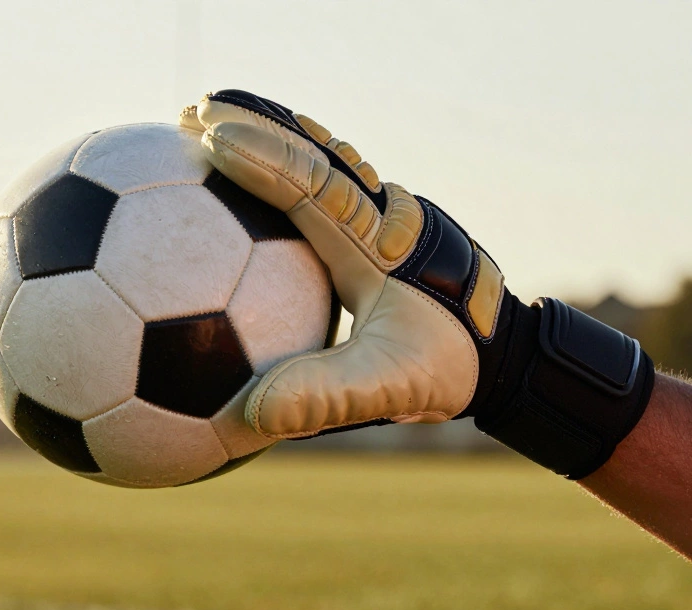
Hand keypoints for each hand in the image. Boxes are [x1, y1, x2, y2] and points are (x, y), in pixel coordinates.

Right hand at [180, 90, 652, 477]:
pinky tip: (245, 177)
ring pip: (319, 158)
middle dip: (255, 124)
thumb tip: (251, 417)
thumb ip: (325, 397)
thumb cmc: (446, 368)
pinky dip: (283, 166)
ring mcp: (377, 215)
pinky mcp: (372, 228)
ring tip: (211, 121)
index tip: (212, 137)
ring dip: (269, 136)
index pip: (315, 185)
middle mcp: (378, 214)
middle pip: (313, 152)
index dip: (264, 157)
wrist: (497, 355)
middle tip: (193, 109)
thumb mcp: (387, 389)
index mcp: (376, 242)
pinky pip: (322, 184)